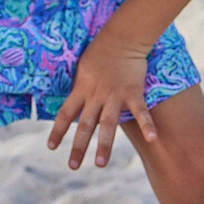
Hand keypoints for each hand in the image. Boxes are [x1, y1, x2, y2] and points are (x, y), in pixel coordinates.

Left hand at [47, 29, 157, 169]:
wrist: (121, 37)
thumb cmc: (100, 51)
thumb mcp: (82, 69)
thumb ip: (80, 88)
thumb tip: (74, 104)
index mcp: (81, 89)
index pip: (64, 113)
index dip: (57, 131)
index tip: (51, 147)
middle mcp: (95, 95)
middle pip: (84, 125)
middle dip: (78, 147)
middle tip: (72, 166)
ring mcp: (115, 95)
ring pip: (107, 124)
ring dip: (103, 145)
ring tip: (100, 164)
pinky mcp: (133, 92)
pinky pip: (140, 112)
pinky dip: (147, 125)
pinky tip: (153, 140)